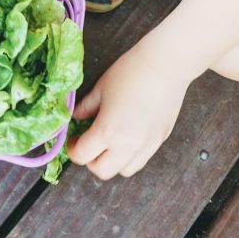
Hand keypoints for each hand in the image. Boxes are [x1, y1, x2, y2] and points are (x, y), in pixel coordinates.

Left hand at [66, 44, 189, 179]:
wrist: (165, 66)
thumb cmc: (131, 72)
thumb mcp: (101, 88)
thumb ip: (86, 106)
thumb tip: (75, 117)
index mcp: (107, 131)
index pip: (82, 156)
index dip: (73, 149)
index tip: (74, 140)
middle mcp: (127, 145)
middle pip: (102, 171)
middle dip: (91, 160)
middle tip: (90, 144)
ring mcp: (146, 146)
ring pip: (124, 171)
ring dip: (113, 162)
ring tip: (110, 143)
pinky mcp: (159, 141)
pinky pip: (142, 160)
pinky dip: (131, 156)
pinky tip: (128, 138)